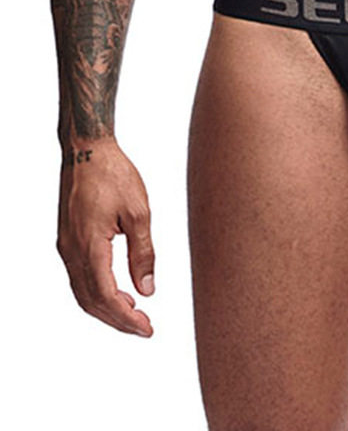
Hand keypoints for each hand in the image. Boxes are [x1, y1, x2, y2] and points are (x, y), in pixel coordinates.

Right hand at [56, 138, 154, 335]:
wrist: (87, 150)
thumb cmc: (114, 175)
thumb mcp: (139, 212)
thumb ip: (143, 253)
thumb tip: (148, 289)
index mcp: (89, 246)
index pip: (105, 296)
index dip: (126, 318)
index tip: (147, 328)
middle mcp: (71, 251)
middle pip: (91, 301)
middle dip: (117, 320)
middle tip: (145, 328)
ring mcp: (66, 247)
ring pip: (82, 292)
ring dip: (107, 309)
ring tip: (135, 314)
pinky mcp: (68, 240)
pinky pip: (80, 277)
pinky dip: (98, 292)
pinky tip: (119, 292)